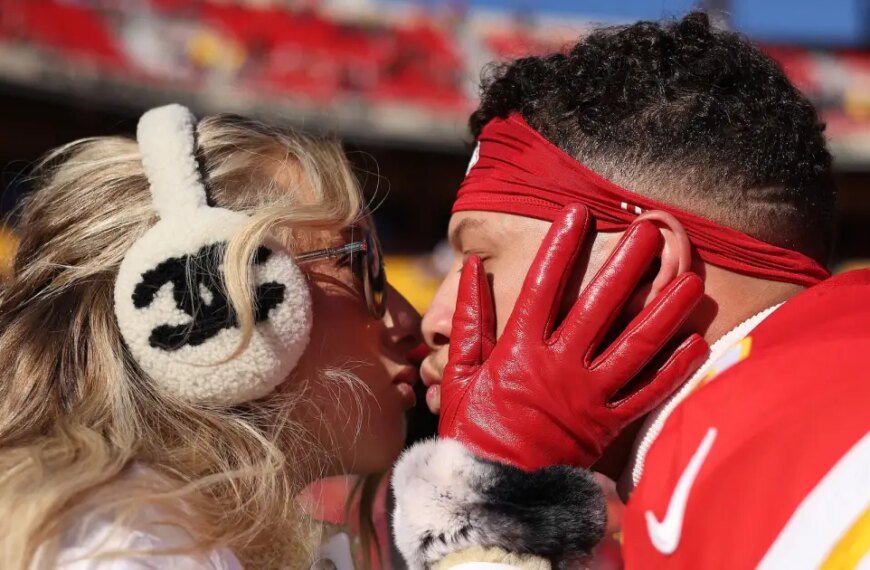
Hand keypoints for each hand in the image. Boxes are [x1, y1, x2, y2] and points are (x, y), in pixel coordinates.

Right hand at [438, 204, 708, 470]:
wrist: (495, 490)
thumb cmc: (474, 429)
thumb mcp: (458, 373)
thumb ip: (468, 320)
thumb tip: (471, 269)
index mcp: (519, 350)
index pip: (543, 287)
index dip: (560, 247)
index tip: (577, 213)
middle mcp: (559, 366)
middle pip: (600, 305)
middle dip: (626, 264)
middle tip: (649, 229)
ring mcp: (589, 395)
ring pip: (636, 344)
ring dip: (665, 308)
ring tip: (689, 276)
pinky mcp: (609, 422)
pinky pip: (649, 392)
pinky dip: (675, 368)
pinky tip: (698, 340)